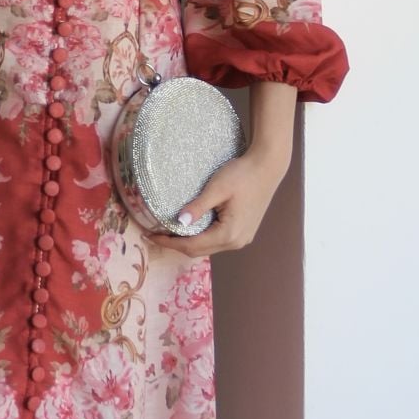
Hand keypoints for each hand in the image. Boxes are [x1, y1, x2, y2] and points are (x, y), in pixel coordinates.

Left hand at [143, 144, 292, 257]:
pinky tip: (190, 228)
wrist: (268, 167)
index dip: (168, 242)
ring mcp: (242, 239)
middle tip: (155, 233)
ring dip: (188, 242)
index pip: (191, 246)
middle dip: (175, 244)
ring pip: (208, 247)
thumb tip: (178, 222)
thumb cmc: (243, 174)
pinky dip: (201, 238)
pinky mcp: (244, 232)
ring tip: (168, 231)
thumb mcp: (217, 188)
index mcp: (228, 234)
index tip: (149, 234)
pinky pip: (217, 241)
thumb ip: (198, 207)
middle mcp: (236, 242)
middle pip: (199, 251)